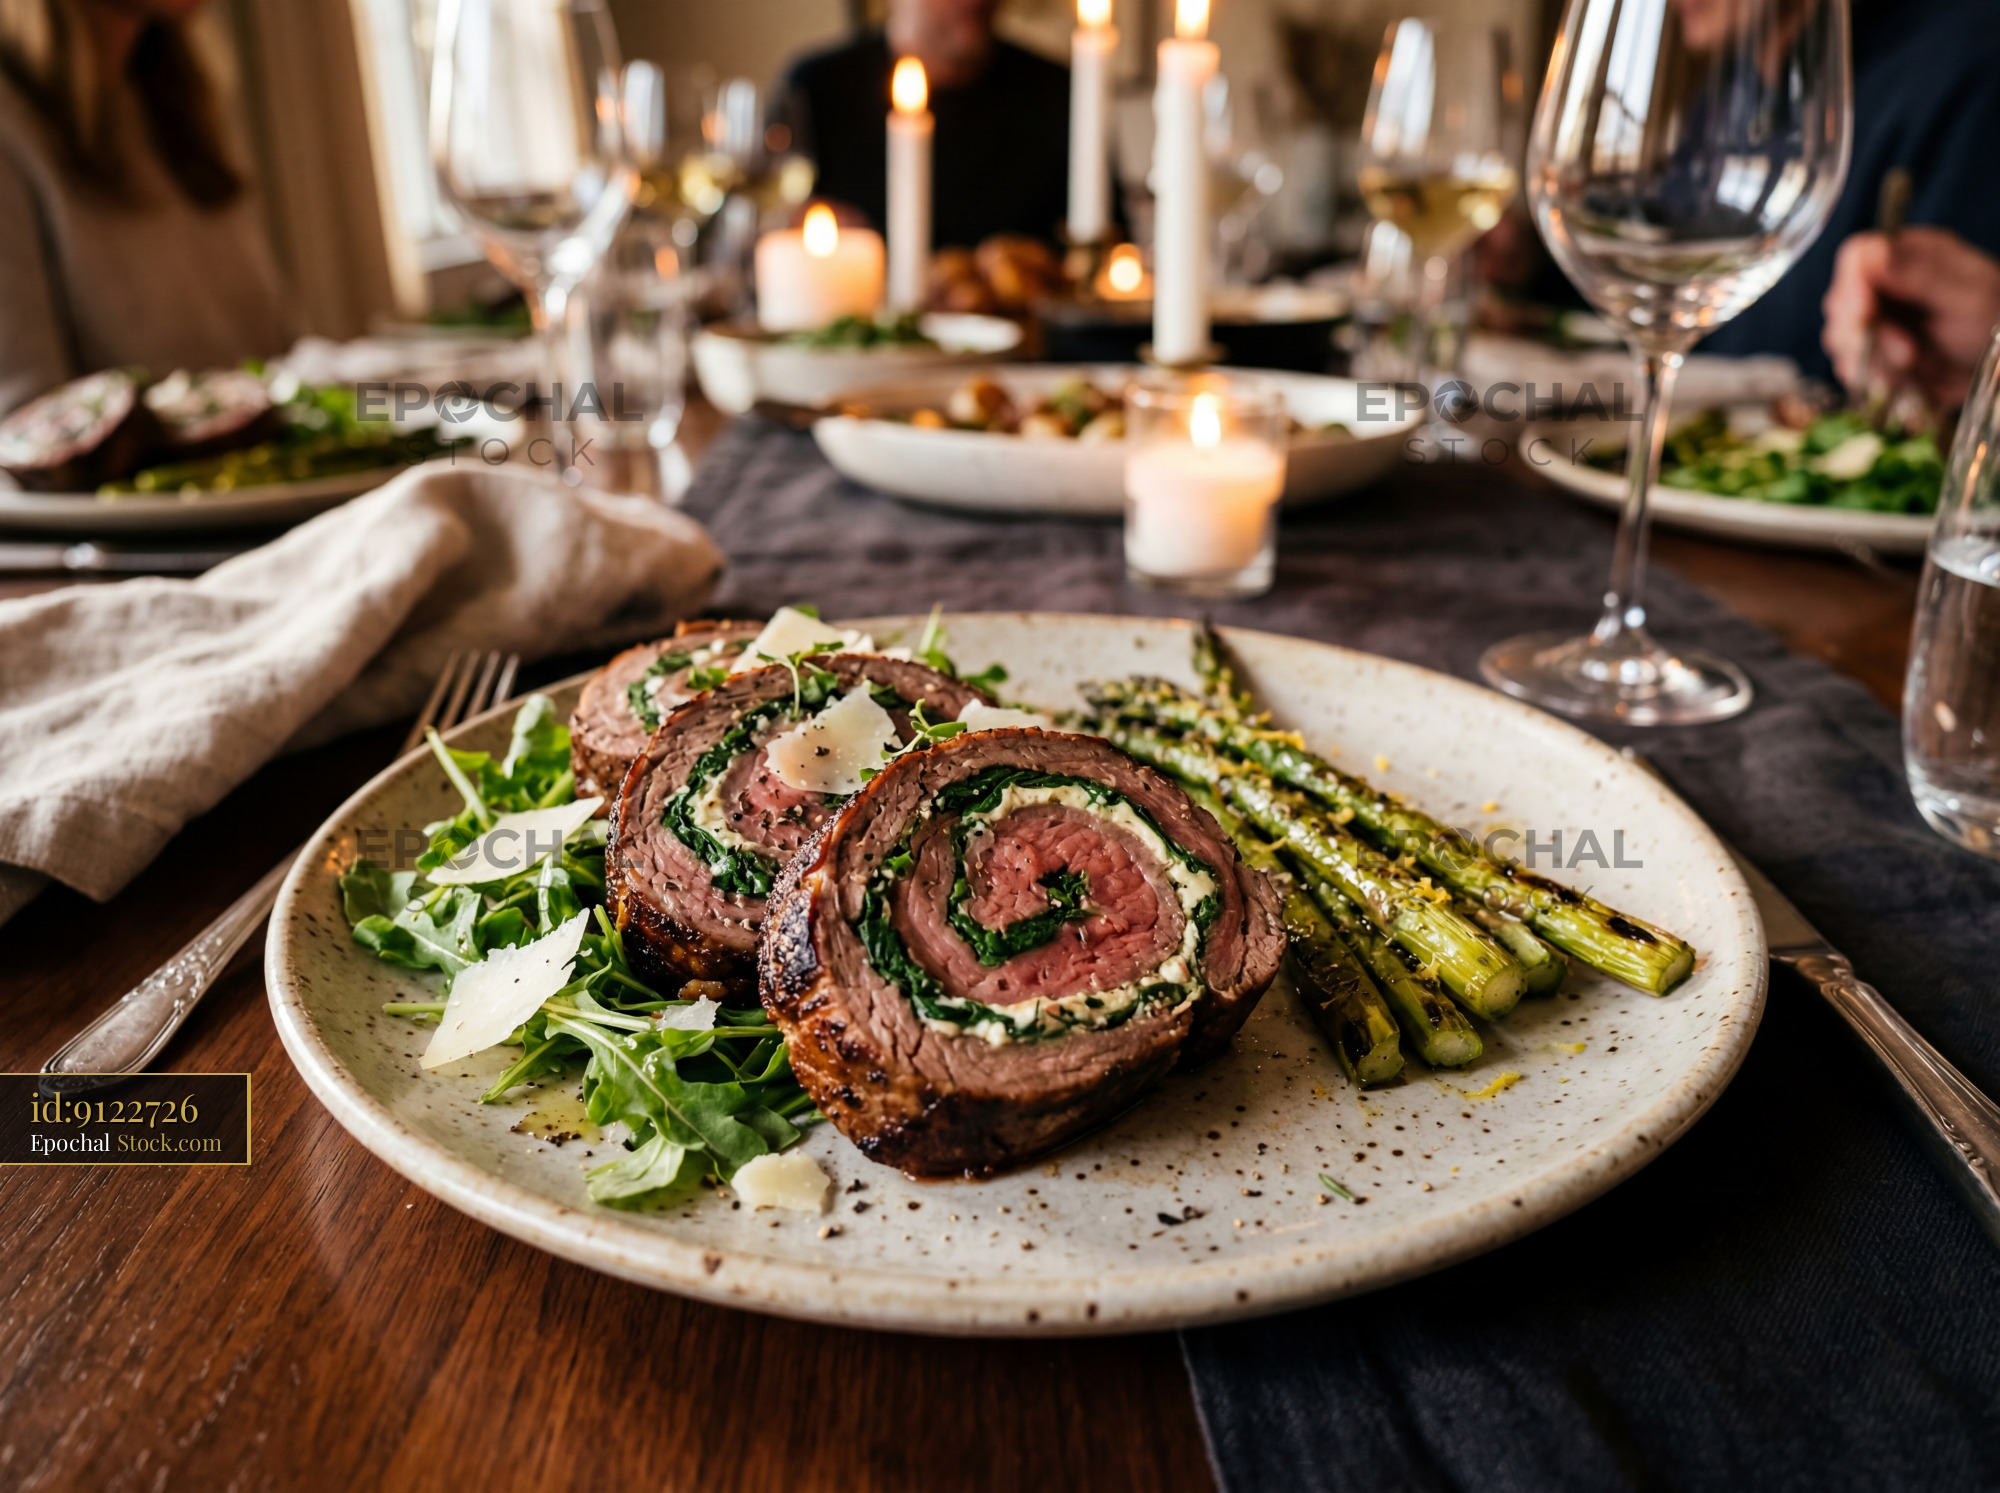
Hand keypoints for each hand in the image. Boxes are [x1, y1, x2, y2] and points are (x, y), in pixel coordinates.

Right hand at [1822, 227, 1999, 409]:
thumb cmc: (1995, 320)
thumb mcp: (1967, 293)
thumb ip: (1918, 272)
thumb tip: (1871, 253)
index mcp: (1909, 255)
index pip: (1856, 258)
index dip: (1852, 287)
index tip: (1864, 315)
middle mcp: (1886, 285)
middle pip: (1840, 303)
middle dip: (1863, 335)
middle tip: (1907, 353)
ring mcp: (1877, 320)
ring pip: (1841, 341)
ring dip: (1872, 362)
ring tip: (1912, 367)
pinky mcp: (1873, 353)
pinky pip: (1852, 368)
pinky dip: (1873, 380)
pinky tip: (1904, 380)